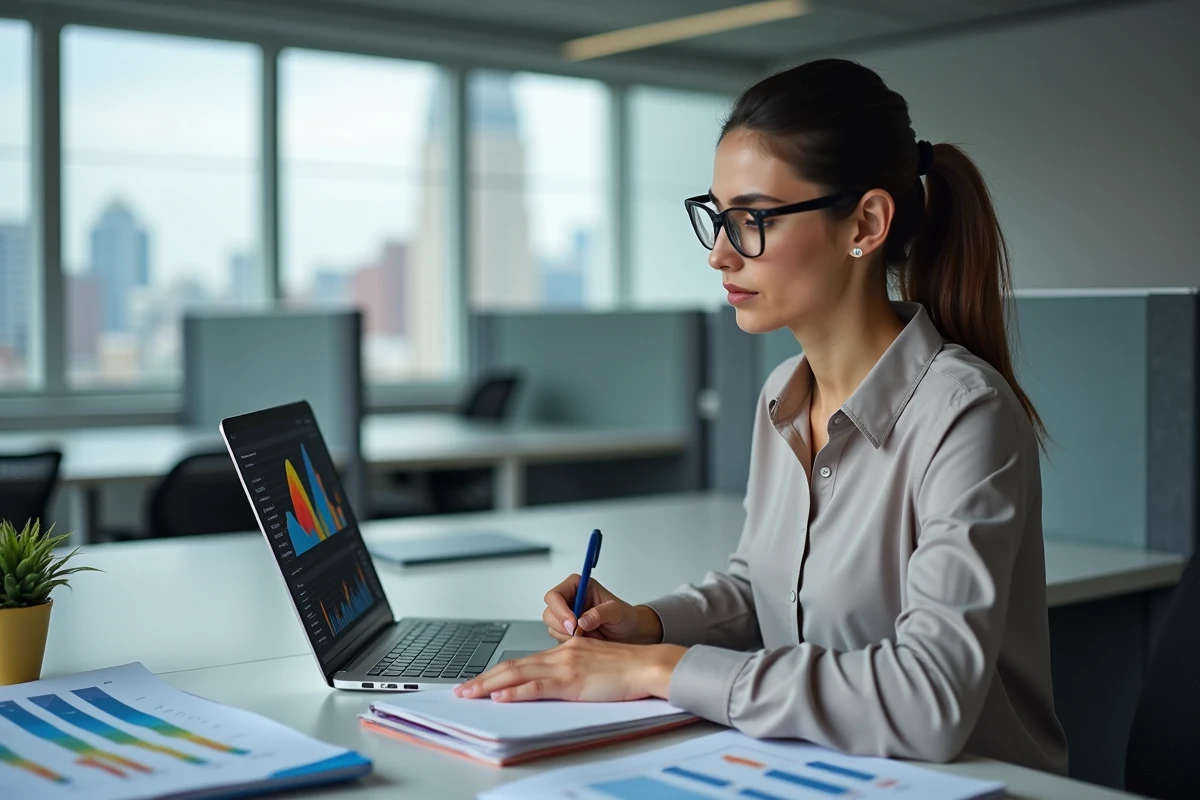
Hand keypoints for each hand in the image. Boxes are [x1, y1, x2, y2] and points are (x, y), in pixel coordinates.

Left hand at [453, 637, 686, 701]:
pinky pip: (536, 686)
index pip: (524, 661)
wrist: (647, 665)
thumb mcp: (594, 665)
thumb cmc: (628, 669)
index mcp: (565, 649)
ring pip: (517, 674)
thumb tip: (554, 686)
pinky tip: (500, 697)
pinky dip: (515, 692)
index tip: (481, 682)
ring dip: (488, 685)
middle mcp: (560, 653)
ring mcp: (564, 666)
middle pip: (513, 665)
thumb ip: (573, 672)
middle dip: (483, 679)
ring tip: (469, 694)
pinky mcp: (572, 681)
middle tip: (462, 690)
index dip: (499, 672)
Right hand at [542, 574, 662, 643]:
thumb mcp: (617, 611)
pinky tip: (587, 640)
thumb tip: (582, 621)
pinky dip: (571, 644)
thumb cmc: (624, 616)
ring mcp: (565, 616)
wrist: (628, 632)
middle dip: (562, 626)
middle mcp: (568, 600)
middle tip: (579, 633)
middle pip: (549, 613)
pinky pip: (559, 640)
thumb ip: (600, 613)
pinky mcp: (566, 631)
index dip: (560, 610)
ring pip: (552, 628)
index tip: (573, 623)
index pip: (554, 595)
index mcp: (577, 586)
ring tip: (590, 636)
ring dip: (568, 636)